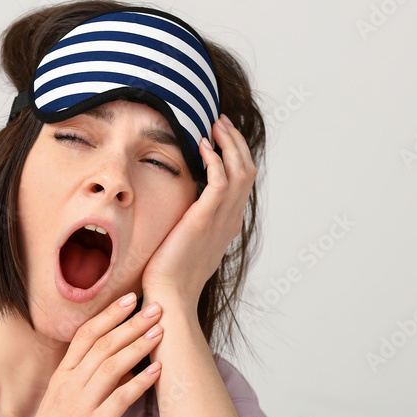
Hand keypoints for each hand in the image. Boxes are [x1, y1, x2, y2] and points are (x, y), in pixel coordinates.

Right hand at [10, 293, 163, 416]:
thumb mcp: (62, 407)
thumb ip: (83, 385)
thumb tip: (116, 367)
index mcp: (60, 378)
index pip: (85, 335)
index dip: (108, 314)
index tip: (130, 298)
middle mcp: (68, 387)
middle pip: (102, 344)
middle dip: (130, 322)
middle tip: (156, 305)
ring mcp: (79, 406)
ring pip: (111, 365)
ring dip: (138, 345)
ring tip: (161, 330)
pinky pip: (119, 399)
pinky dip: (140, 381)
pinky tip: (158, 370)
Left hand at [140, 114, 256, 307]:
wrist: (170, 294)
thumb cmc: (171, 274)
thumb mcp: (188, 244)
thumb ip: (193, 224)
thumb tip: (184, 212)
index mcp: (229, 224)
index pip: (242, 182)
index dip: (236, 155)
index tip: (221, 137)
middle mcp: (231, 219)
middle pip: (247, 170)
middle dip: (235, 142)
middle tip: (221, 122)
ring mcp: (221, 219)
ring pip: (239, 170)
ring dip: (228, 143)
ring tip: (215, 125)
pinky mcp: (205, 219)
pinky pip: (219, 180)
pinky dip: (215, 159)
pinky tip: (202, 146)